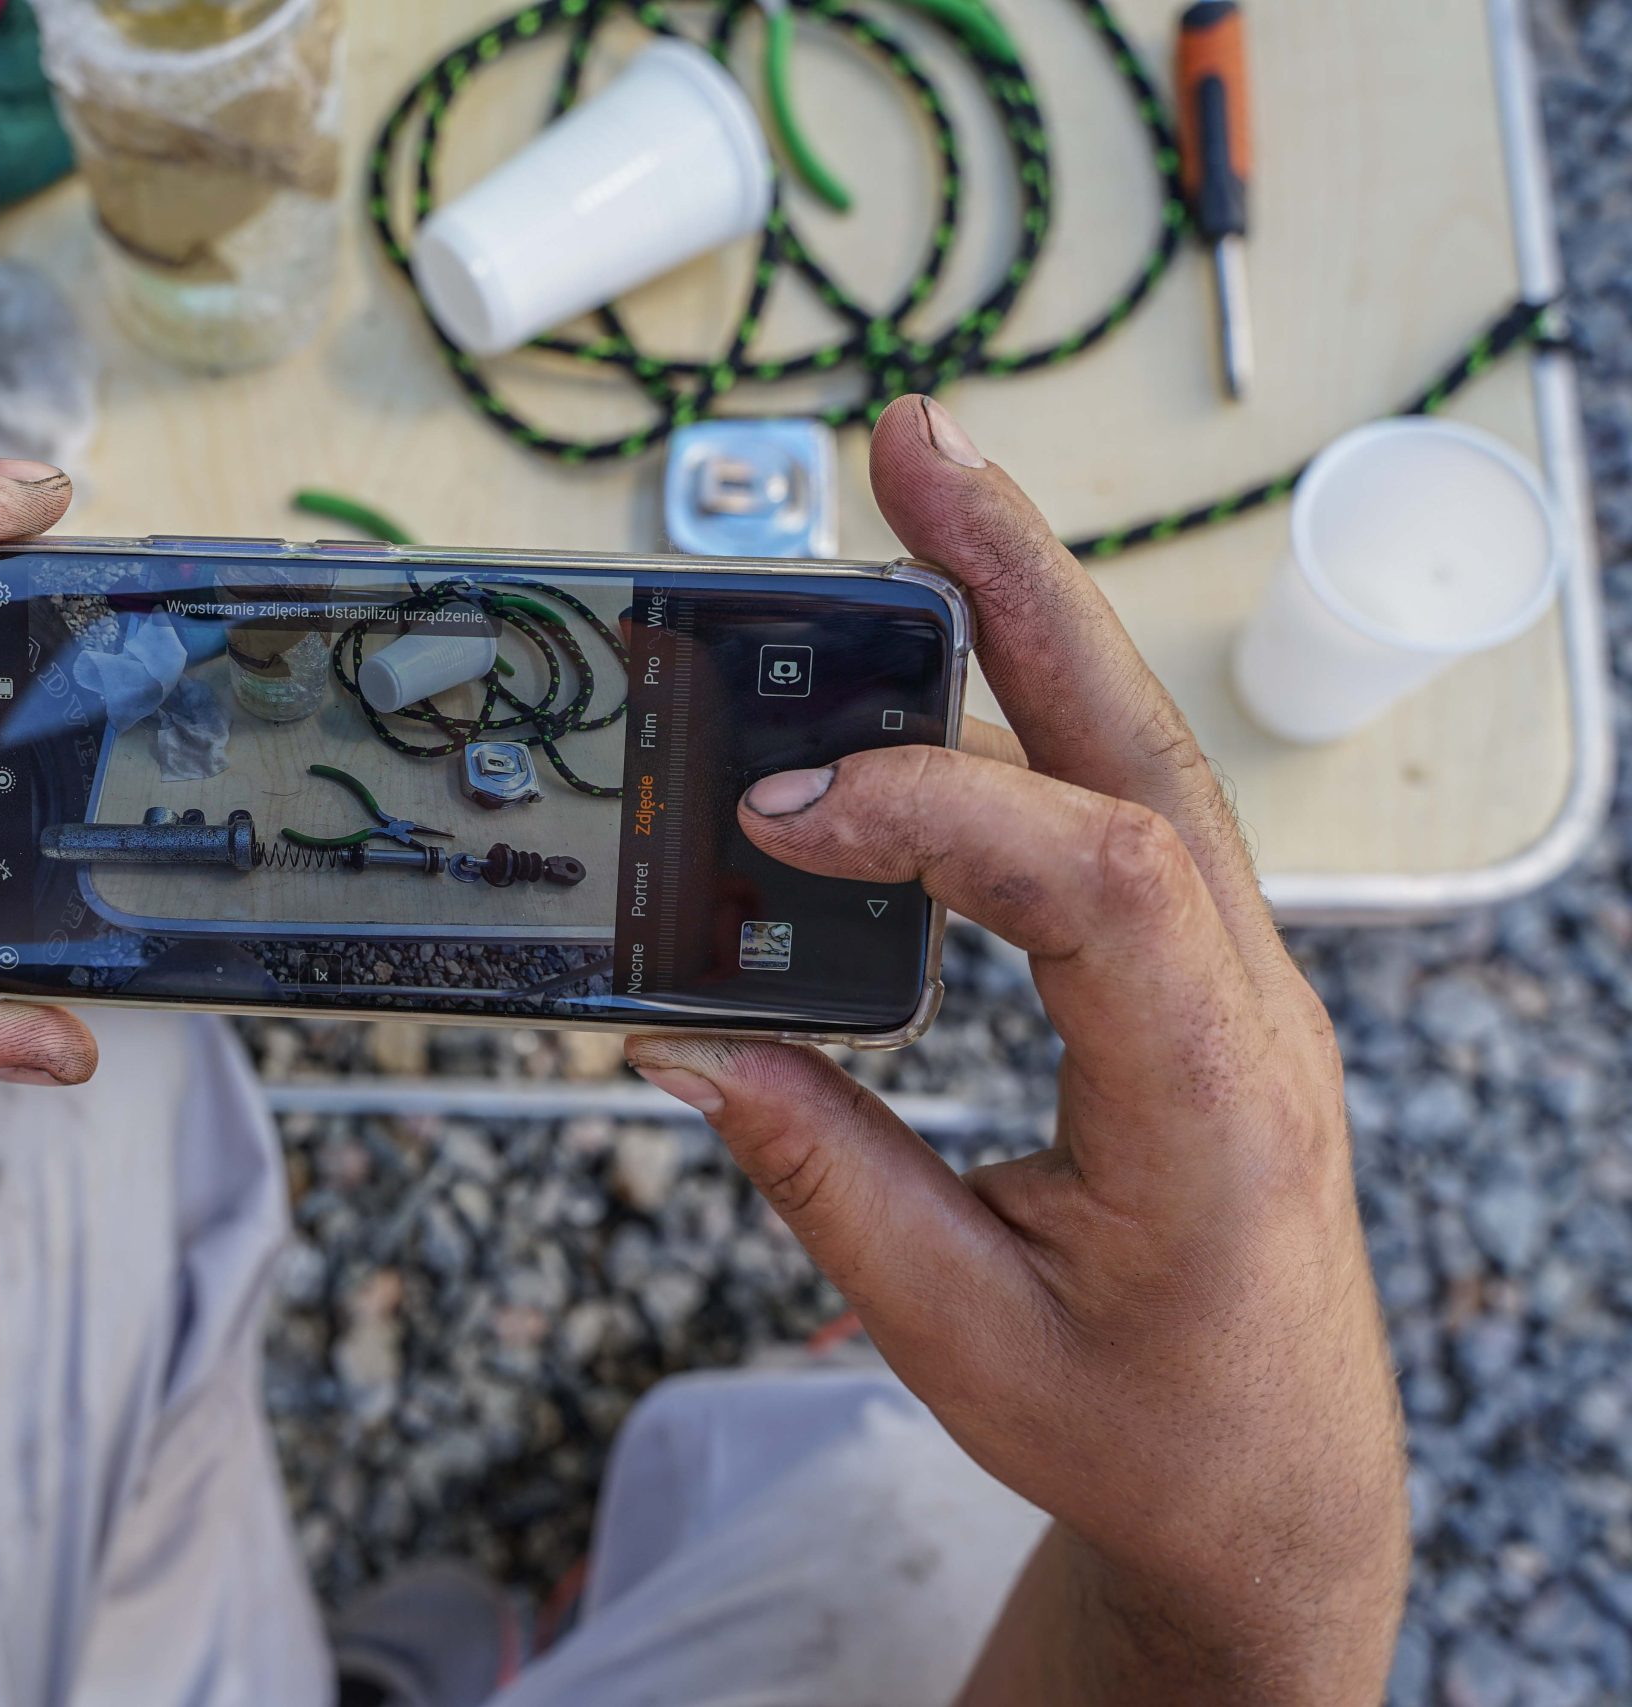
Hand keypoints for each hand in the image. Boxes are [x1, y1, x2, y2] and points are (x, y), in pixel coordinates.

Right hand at [627, 398, 1406, 1703]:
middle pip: (1145, 743)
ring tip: (927, 493)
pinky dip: (1042, 701)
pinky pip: (1125, 805)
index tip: (779, 815)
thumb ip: (823, 1177)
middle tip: (916, 450)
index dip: (935, 810)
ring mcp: (1235, 978)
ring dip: (1034, 610)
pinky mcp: (1197, 974)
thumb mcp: (961, 1333)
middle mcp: (1246, 1004)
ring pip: (1144, 749)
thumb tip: (684, 1043)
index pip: (1097, 879)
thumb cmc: (1144, 1428)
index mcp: (1211, 1095)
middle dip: (1023, 580)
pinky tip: (964, 654)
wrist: (1276, 1484)